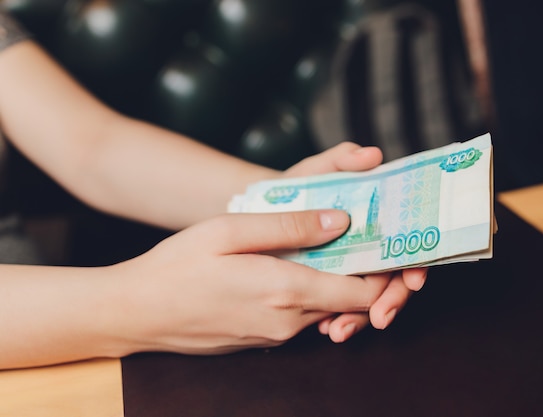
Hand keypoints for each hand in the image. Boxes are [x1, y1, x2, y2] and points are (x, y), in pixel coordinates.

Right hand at [112, 209, 393, 354]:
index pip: (362, 292)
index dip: (382, 270)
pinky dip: (310, 292)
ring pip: (326, 307)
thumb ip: (289, 226)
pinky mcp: (261, 338)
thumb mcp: (230, 230)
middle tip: (362, 234)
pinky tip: (294, 265)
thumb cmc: (177, 266)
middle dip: (363, 272)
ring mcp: (274, 335)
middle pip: (349, 302)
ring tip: (328, 243)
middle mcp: (288, 322)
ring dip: (334, 280)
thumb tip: (340, 220)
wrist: (136, 312)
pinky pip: (300, 316)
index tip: (386, 242)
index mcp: (286, 292)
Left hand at [284, 142, 428, 340]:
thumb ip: (343, 159)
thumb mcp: (318, 170)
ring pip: (368, 301)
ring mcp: (351, 272)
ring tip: (340, 330)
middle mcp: (370, 250)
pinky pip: (340, 309)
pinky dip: (337, 320)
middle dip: (391, 301)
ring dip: (361, 319)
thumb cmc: (299, 186)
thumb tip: (373, 155)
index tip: (412, 279)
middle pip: (394, 280)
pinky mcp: (329, 287)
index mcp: (378, 223)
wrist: (264, 211)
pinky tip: (324, 328)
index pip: (408, 245)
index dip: (416, 263)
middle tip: (380, 317)